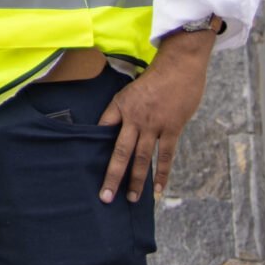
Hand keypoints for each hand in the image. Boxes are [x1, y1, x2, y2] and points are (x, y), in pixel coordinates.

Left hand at [97, 29, 215, 202]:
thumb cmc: (155, 76)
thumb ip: (124, 110)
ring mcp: (153, 125)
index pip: (102, 129)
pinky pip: (166, 156)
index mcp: (120, 106)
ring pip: (142, 158)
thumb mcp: (131, 90)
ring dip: (136, 180)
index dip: (94, 146)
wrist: (179, 65)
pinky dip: (162, 174)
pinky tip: (158, 189)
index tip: (85, 164)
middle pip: (120, 152)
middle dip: (112, 176)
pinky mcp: (172, 128)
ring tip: (131, 198)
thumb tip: (119, 128)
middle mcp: (134, 118)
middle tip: (105, 197)